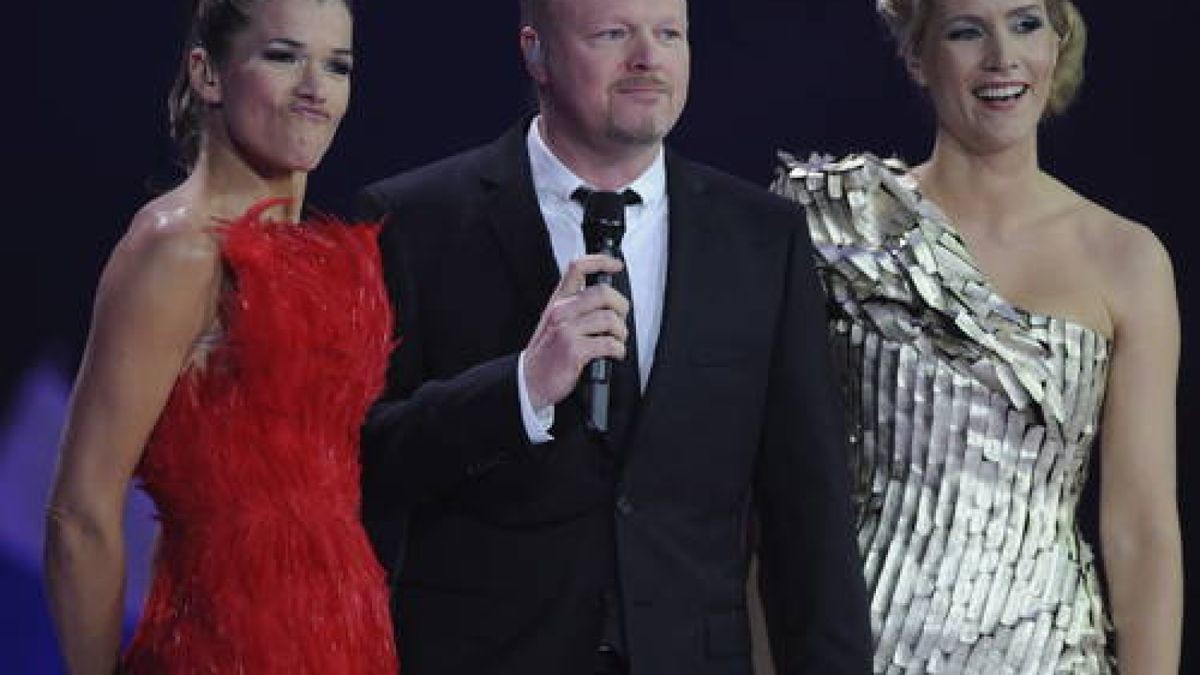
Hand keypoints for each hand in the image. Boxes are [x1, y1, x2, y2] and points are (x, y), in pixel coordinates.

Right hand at [525, 254, 628, 408]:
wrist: (529, 381)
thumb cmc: (546, 354)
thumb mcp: (554, 322)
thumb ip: (574, 307)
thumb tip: (605, 300)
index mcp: (558, 302)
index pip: (577, 268)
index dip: (601, 261)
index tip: (616, 265)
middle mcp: (561, 312)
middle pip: (603, 293)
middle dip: (621, 306)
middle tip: (620, 318)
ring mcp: (566, 330)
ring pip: (609, 319)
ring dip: (621, 332)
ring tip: (617, 341)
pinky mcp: (573, 350)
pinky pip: (609, 344)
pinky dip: (618, 350)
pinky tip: (614, 354)